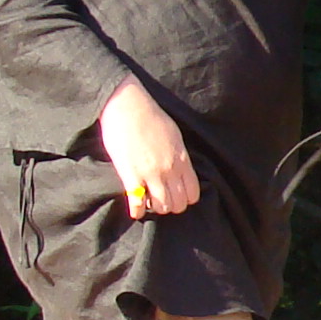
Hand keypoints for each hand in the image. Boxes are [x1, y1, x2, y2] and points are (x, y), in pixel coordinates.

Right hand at [98, 78, 197, 217]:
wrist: (128, 108)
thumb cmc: (152, 118)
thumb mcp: (175, 137)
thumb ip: (180, 156)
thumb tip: (182, 169)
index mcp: (182, 160)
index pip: (193, 193)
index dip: (186, 198)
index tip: (178, 196)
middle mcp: (169, 170)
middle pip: (178, 203)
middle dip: (172, 205)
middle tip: (164, 201)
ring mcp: (150, 174)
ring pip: (161, 206)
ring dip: (157, 208)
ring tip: (151, 203)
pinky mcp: (130, 175)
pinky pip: (137, 203)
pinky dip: (138, 211)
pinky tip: (137, 211)